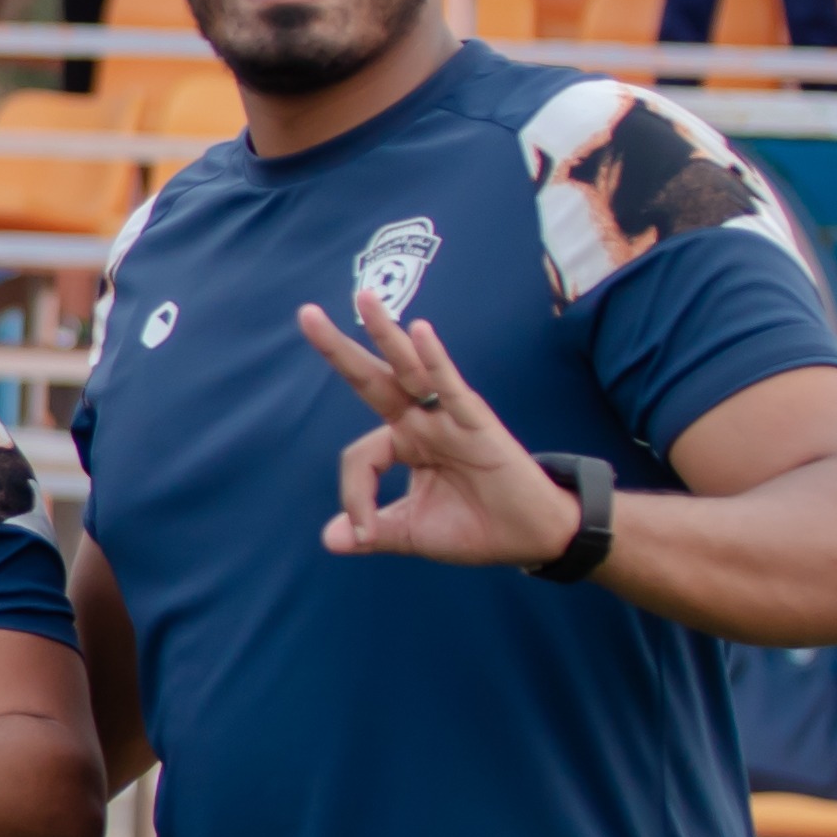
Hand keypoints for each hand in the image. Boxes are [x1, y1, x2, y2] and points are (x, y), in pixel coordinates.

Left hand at [298, 301, 584, 569]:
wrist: (530, 537)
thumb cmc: (477, 527)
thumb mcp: (414, 532)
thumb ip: (374, 531)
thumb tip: (329, 539)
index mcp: (404, 444)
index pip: (360, 455)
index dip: (354, 494)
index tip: (364, 530)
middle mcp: (422, 422)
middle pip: (373, 379)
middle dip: (339, 349)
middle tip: (306, 315)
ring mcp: (449, 417)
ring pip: (410, 369)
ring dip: (386, 333)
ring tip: (364, 297)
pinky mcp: (478, 422)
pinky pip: (451, 386)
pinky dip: (435, 360)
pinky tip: (419, 332)